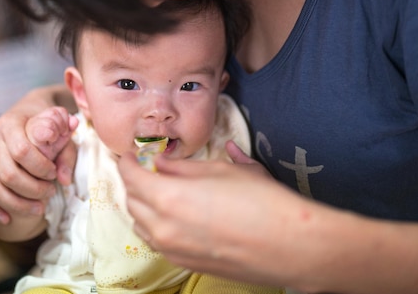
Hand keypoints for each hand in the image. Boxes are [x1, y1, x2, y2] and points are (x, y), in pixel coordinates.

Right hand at [0, 86, 77, 225]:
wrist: (27, 117)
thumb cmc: (47, 124)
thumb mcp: (62, 129)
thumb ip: (66, 150)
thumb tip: (63, 178)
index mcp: (10, 123)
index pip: (21, 150)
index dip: (39, 167)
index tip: (53, 173)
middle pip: (7, 174)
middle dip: (32, 189)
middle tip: (51, 192)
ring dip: (17, 204)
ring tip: (39, 208)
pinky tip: (8, 219)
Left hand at [117, 140, 309, 287]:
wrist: (289, 246)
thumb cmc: (261, 202)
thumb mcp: (221, 170)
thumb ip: (184, 167)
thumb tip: (164, 163)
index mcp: (168, 197)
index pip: (131, 176)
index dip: (128, 162)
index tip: (132, 154)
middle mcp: (163, 227)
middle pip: (131, 200)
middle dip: (134, 181)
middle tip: (145, 169)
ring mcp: (172, 249)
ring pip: (140, 223)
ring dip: (141, 204)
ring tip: (156, 190)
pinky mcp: (184, 263)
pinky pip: (155, 241)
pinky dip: (153, 224)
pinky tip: (170, 215)